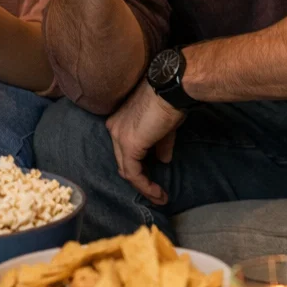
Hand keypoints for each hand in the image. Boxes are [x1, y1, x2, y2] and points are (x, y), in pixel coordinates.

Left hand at [105, 80, 183, 204]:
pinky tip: (158, 193)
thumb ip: (160, 144)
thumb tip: (163, 160)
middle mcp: (114, 129)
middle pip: (123, 162)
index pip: (125, 150)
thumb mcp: (164, 127)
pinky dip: (145, 186)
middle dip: (140, 180)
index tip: (156, 177)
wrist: (172, 88)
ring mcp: (119, 137)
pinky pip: (134, 173)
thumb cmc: (170, 101)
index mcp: (119, 121)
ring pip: (127, 170)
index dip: (140, 166)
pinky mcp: (129, 146)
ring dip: (144, 187)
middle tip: (157, 193)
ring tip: (160, 197)